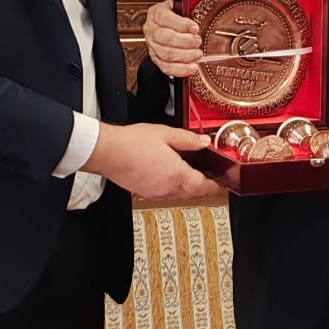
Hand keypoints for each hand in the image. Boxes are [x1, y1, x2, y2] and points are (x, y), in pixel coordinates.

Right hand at [85, 121, 216, 200]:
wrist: (107, 152)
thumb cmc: (131, 143)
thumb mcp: (166, 134)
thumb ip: (188, 139)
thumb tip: (204, 142)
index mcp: (177, 174)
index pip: (204, 186)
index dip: (216, 185)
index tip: (221, 182)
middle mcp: (168, 188)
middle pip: (193, 193)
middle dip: (202, 186)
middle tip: (208, 176)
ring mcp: (156, 193)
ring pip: (179, 194)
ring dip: (187, 186)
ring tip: (188, 172)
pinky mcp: (145, 193)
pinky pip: (165, 193)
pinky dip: (172, 186)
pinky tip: (167, 174)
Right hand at [143, 0, 202, 77]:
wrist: (172, 30)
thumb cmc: (175, 13)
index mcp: (156, 14)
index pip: (164, 19)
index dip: (180, 24)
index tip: (195, 26)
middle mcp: (153, 31)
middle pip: (164, 39)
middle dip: (184, 42)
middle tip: (198, 41)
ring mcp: (154, 47)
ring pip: (166, 54)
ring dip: (184, 56)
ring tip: (197, 53)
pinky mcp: (159, 60)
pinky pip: (166, 68)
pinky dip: (180, 69)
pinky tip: (191, 67)